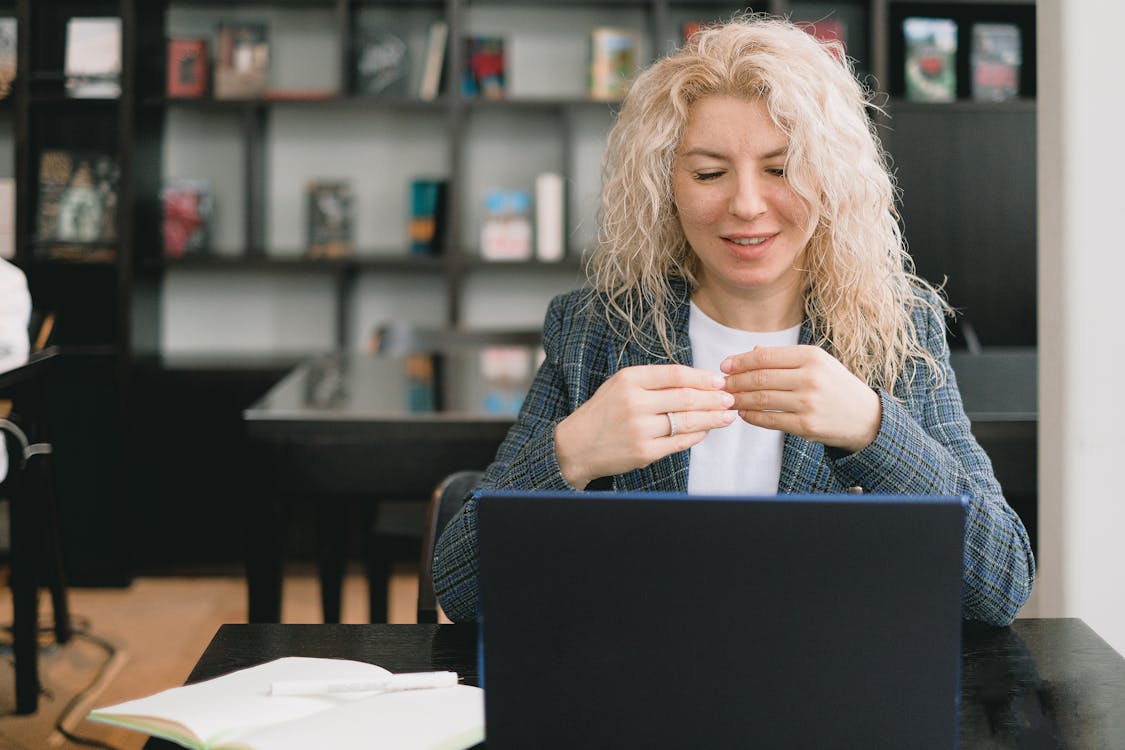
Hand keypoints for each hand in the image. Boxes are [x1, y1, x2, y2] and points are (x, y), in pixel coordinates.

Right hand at [555, 364, 735, 488]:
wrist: (576, 446)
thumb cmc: (603, 413)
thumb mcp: (620, 385)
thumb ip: (654, 381)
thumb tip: (697, 381)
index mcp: (629, 380)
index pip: (676, 374)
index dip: (702, 378)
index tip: (719, 381)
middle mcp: (634, 402)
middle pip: (686, 398)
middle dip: (714, 399)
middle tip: (730, 399)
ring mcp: (640, 429)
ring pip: (686, 421)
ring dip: (712, 418)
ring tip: (727, 416)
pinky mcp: (644, 452)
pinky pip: (679, 442)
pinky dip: (696, 436)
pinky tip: (705, 431)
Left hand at [720, 345, 880, 452]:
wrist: (865, 416)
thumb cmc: (835, 386)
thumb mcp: (817, 363)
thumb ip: (785, 358)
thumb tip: (752, 352)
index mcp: (812, 357)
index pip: (765, 357)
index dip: (740, 361)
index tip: (724, 366)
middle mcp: (810, 377)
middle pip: (760, 378)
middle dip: (735, 381)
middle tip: (722, 384)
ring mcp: (808, 402)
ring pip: (761, 399)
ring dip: (739, 399)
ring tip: (728, 398)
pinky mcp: (806, 425)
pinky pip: (769, 419)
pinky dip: (752, 416)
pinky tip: (744, 412)